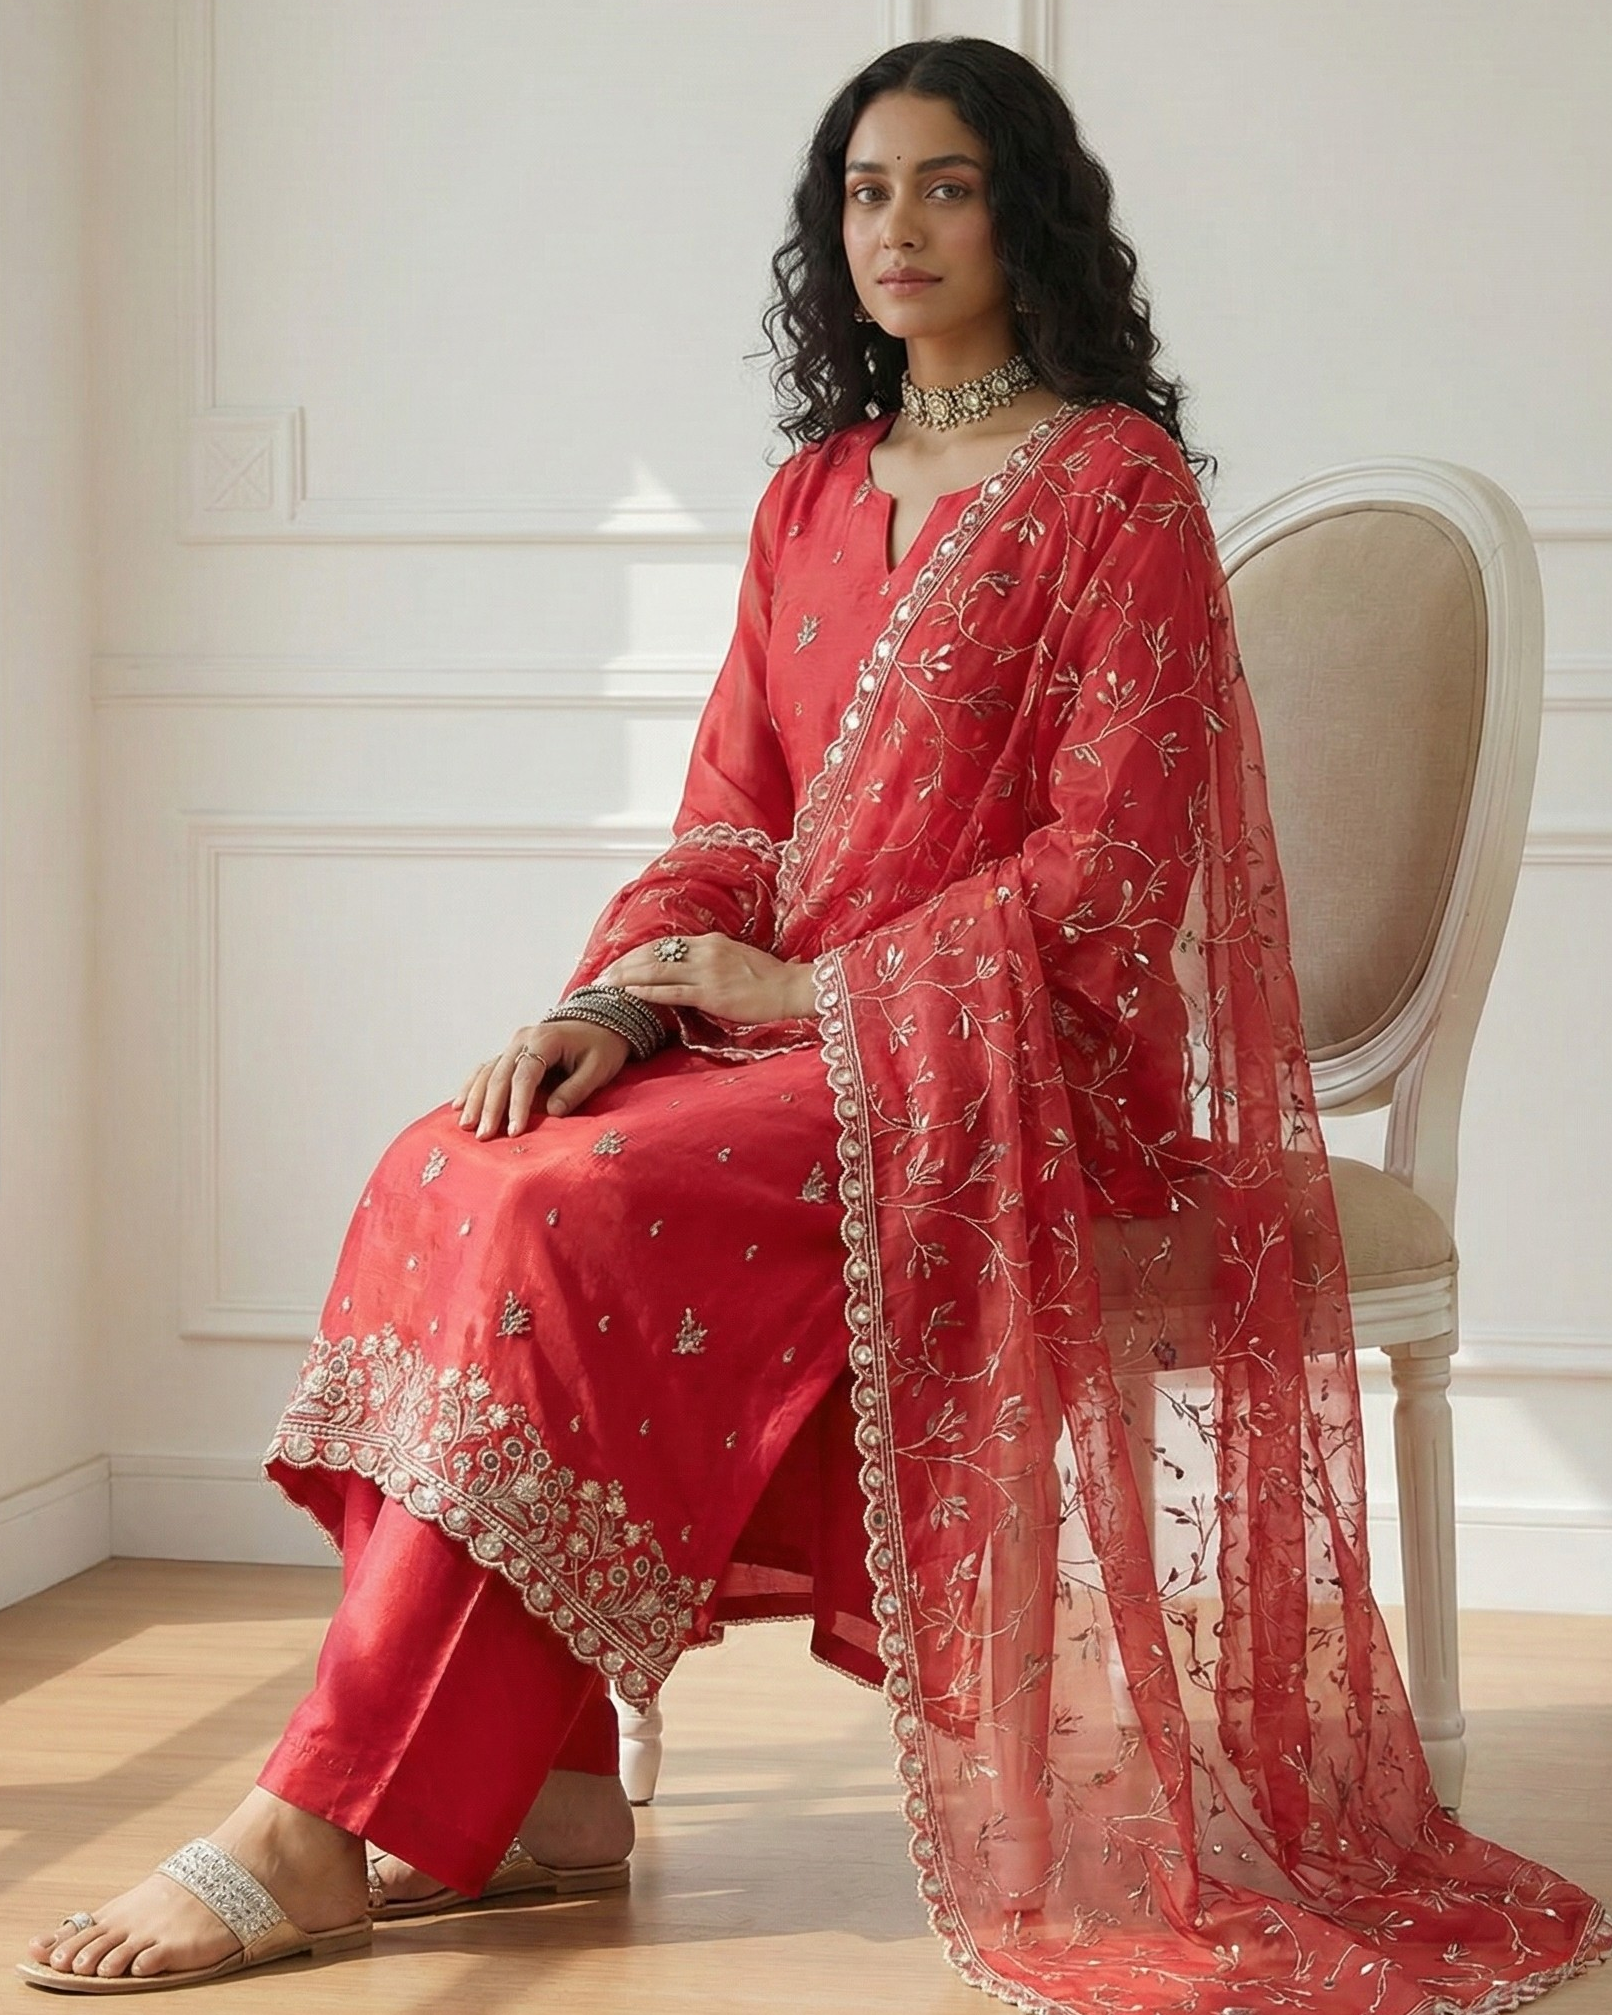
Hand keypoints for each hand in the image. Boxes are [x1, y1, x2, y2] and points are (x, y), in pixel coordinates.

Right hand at [453, 1019, 629, 1137]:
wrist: (603, 1022)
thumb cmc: (603, 1046)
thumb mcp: (599, 1068)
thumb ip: (576, 1089)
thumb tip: (552, 1112)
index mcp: (545, 1039)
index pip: (525, 1076)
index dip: (518, 1104)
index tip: (514, 1131)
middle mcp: (524, 1038)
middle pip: (500, 1074)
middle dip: (490, 1107)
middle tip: (484, 1135)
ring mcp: (515, 1044)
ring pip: (488, 1072)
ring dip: (476, 1099)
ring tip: (466, 1126)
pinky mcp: (512, 1052)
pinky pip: (487, 1068)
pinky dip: (473, 1086)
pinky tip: (460, 1105)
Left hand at [599, 934, 816, 1024]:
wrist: (790, 988)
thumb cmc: (768, 978)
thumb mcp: (736, 957)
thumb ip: (710, 959)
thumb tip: (688, 966)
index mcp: (709, 941)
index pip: (663, 945)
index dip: (636, 954)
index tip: (617, 963)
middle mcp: (704, 951)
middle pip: (653, 954)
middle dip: (623, 965)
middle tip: (601, 975)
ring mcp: (706, 971)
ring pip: (656, 971)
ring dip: (627, 978)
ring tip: (606, 985)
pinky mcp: (710, 993)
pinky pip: (671, 991)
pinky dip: (647, 992)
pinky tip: (629, 994)